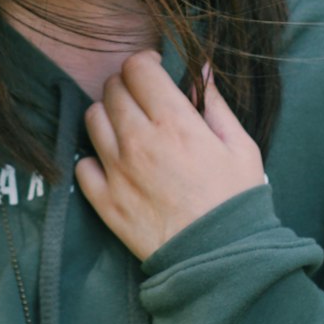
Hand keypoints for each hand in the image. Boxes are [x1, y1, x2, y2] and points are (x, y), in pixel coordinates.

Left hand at [74, 51, 266, 260]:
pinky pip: (83, 165)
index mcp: (174, 122)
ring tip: (128, 129)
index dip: (145, 63)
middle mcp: (139, 141)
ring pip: (92, 119)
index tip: (153, 71)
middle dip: (127, 86)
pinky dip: (95, 160)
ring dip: (108, 117)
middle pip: (112, 89)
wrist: (220, 260)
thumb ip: (215, 104)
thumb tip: (201, 67)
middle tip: (143, 100)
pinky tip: (116, 165)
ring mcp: (117, 171)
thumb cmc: (235, 201)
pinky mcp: (104, 201)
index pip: (138, 68)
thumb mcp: (240, 146)